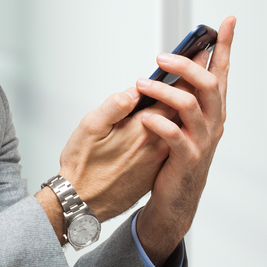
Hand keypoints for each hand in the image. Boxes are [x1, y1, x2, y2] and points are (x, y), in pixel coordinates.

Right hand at [36, 85, 170, 241]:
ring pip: (175, 130)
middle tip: (185, 75)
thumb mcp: (90, 128)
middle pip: (179, 113)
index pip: (171, 98)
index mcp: (140, 130)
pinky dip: (168, 132)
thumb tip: (134, 91)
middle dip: (182, 93)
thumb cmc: (82, 166)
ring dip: (175, 113)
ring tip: (169, 98)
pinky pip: (168, 146)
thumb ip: (114, 106)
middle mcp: (155, 146)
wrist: (83, 203)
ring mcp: (156, 161)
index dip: (179, 79)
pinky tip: (158, 125)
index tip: (183, 65)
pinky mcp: (153, 172)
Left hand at [135, 16, 235, 265]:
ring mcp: (203, 140)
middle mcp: (214, 121)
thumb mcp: (182, 118)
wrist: (176, 196)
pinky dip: (158, 124)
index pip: (222, 70)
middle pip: (209, 84)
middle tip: (160, 57)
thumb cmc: (177, 151)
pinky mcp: (188, 159)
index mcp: (213, 108)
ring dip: (165, 91)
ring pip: (191, 106)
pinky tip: (143, 118)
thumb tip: (176, 60)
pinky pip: (176, 137)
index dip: (225, 45)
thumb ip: (184, 91)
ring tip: (141, 84)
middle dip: (186, 65)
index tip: (227, 20)